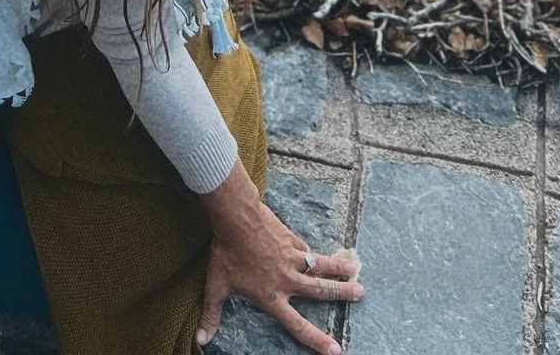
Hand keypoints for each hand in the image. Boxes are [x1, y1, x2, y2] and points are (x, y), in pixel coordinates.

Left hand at [196, 161, 362, 352]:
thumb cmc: (226, 254)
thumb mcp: (216, 286)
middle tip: (360, 294)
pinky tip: (318, 253)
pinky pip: (304, 249)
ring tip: (357, 268)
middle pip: (320, 290)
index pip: (297, 325)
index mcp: (272, 297)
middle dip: (341, 294)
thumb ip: (211, 315)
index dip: (317, 340)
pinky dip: (312, 253)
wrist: (236, 218)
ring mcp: (292, 258)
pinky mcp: (291, 239)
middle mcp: (287, 280)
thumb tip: (199, 339)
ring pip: (320, 265)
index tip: (336, 350)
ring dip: (339, 268)